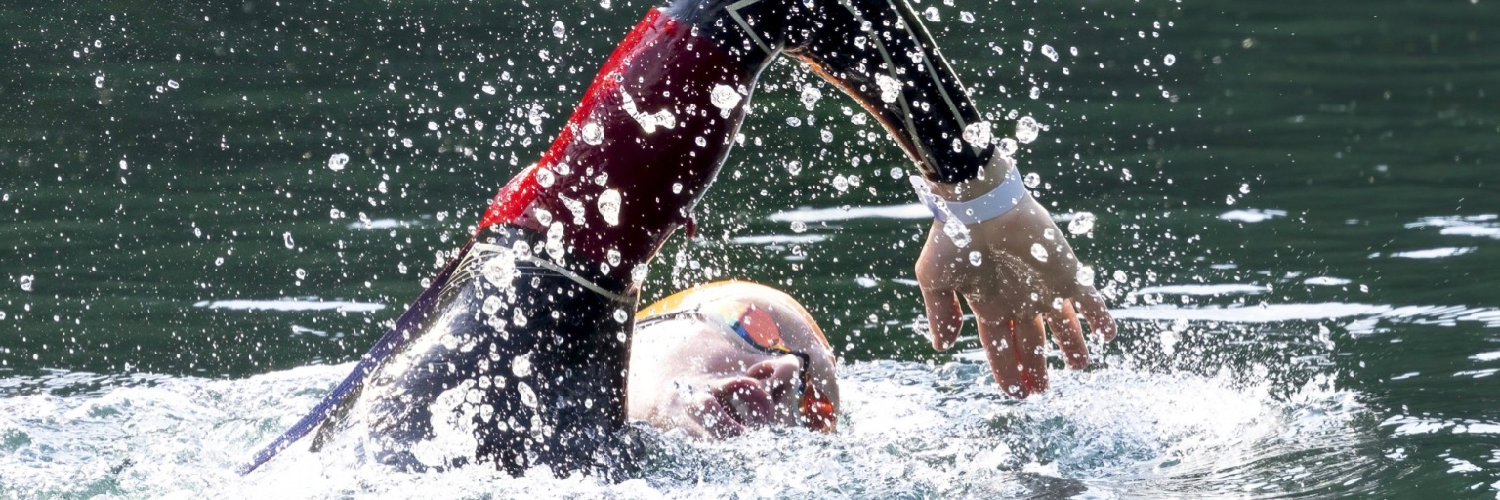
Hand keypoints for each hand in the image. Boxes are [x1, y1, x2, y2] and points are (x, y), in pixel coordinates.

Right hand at [914, 161, 1115, 397]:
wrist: (980, 202)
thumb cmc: (952, 238)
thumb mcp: (934, 280)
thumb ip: (940, 313)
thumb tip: (942, 346)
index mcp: (988, 303)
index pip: (1000, 346)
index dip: (1007, 370)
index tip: (1014, 393)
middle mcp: (1018, 299)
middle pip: (1032, 341)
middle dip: (1036, 366)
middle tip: (1041, 391)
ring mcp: (1044, 287)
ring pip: (1064, 325)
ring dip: (1073, 346)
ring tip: (1082, 366)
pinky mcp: (1066, 273)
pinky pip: (1089, 300)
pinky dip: (1100, 316)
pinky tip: (1110, 334)